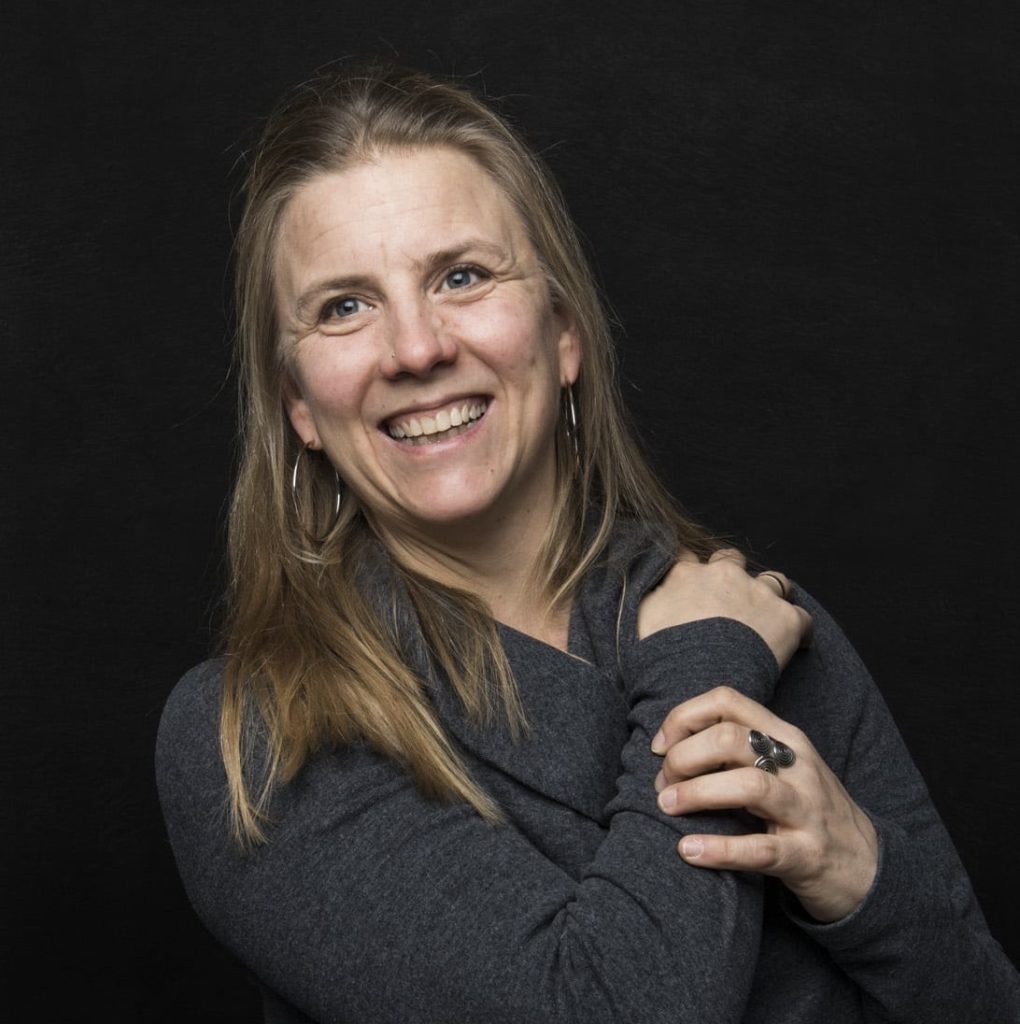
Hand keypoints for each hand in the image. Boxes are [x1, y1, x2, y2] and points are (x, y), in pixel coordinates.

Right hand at [637, 549, 812, 668]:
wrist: (694, 687)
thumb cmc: (658, 663)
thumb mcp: (633, 624)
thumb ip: (639, 602)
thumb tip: (633, 590)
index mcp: (684, 575)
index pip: (686, 557)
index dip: (690, 570)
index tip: (691, 584)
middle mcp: (722, 575)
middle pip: (730, 559)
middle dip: (732, 574)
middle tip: (731, 602)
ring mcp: (757, 593)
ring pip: (773, 581)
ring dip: (770, 595)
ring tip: (768, 616)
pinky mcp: (786, 619)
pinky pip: (802, 617)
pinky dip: (799, 629)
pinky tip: (796, 643)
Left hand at [651, 686, 878, 922]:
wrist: (866, 866)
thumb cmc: (804, 809)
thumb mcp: (779, 766)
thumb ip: (735, 749)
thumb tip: (669, 746)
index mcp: (784, 736)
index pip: (727, 701)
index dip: (683, 717)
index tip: (660, 746)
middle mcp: (797, 764)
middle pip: (729, 738)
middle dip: (684, 757)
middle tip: (662, 785)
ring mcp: (806, 809)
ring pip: (748, 785)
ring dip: (697, 793)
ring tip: (667, 806)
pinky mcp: (806, 855)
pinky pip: (759, 849)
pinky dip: (719, 849)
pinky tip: (688, 850)